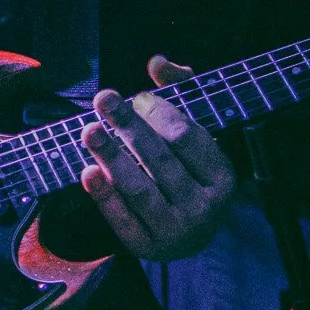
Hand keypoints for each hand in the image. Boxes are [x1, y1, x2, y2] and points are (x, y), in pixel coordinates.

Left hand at [79, 55, 235, 262]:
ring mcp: (176, 231)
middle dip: (129, 126)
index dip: (159, 113)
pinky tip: (87, 171)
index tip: (137, 97)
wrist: (188, 233)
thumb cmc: (188, 170)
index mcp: (222, 177)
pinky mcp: (146, 247)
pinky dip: (104, 196)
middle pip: (159, 160)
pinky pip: (121, 220)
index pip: (185, 138)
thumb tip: (157, 61)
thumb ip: (179, 91)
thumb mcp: (193, 133)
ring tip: (89, 130)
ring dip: (111, 157)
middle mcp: (204, 208)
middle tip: (103, 98)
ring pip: (139, 189)